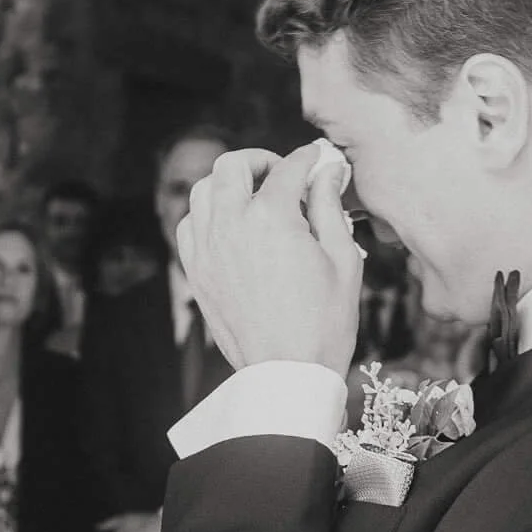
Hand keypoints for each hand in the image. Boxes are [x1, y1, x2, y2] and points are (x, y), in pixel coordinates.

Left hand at [176, 143, 361, 374]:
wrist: (286, 372)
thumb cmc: (323, 322)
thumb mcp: (343, 260)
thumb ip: (331, 207)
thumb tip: (329, 172)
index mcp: (272, 218)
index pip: (288, 169)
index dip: (308, 159)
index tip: (318, 160)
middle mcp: (231, 225)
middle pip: (233, 165)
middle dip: (260, 160)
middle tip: (282, 174)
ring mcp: (206, 248)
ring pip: (203, 190)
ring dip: (229, 183)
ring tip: (254, 196)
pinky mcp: (195, 271)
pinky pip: (189, 224)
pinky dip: (207, 213)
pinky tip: (230, 225)